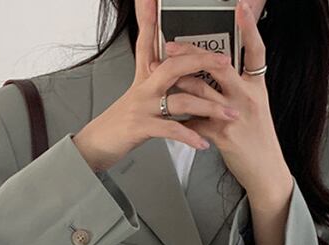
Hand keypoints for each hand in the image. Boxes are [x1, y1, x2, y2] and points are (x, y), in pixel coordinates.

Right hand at [72, 0, 240, 172]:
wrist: (100, 143)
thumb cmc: (123, 122)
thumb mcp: (138, 94)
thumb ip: (155, 78)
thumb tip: (173, 67)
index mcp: (144, 76)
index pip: (148, 40)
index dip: (149, 17)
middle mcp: (144, 87)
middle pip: (174, 65)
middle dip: (202, 62)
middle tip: (224, 62)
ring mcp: (143, 107)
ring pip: (180, 101)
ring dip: (208, 108)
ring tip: (228, 114)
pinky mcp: (142, 127)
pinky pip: (171, 129)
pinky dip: (189, 136)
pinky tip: (202, 142)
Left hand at [167, 0, 293, 202]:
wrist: (266, 171)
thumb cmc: (258, 140)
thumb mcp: (254, 107)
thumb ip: (237, 88)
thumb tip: (215, 71)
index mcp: (256, 87)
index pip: (256, 51)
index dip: (250, 27)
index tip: (240, 7)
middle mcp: (247, 97)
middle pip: (218, 65)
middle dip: (191, 53)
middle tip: (171, 45)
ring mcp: (235, 115)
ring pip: (201, 90)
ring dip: (177, 82)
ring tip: (160, 74)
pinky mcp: (223, 135)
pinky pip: (194, 122)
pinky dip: (179, 119)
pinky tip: (170, 116)